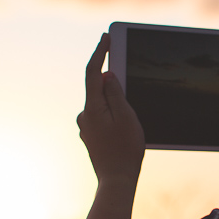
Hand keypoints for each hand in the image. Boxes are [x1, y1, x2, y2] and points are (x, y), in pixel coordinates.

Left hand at [77, 33, 145, 185]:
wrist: (116, 182)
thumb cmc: (125, 151)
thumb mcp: (126, 118)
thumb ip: (116, 94)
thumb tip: (107, 76)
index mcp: (92, 108)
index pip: (92, 72)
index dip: (99, 52)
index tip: (106, 37)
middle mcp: (84, 116)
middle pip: (98, 89)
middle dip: (113, 81)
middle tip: (129, 78)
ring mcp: (86, 128)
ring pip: (102, 105)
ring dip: (116, 103)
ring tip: (133, 116)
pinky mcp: (91, 138)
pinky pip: (103, 118)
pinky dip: (114, 115)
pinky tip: (127, 129)